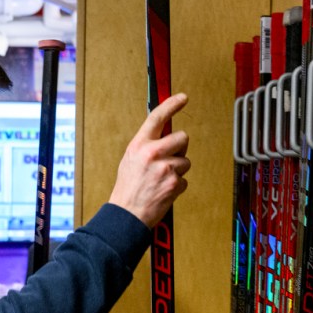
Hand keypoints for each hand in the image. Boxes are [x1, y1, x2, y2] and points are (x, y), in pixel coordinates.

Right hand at [108, 93, 190, 227]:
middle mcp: (152, 153)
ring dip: (178, 171)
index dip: (171, 104)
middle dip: (180, 148)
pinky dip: (177, 186)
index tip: (183, 98)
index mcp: (139, 145)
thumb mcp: (130, 159)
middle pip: (182, 138)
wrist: (127, 214)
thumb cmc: (128, 188)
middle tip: (169, 159)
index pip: (157, 117)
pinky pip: (185, 179)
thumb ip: (147, 145)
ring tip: (161, 180)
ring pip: (186, 161)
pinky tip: (163, 191)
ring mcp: (165, 168)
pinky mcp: (175, 183)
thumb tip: (164, 135)